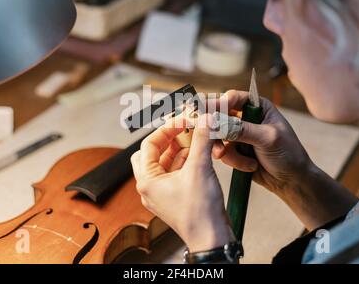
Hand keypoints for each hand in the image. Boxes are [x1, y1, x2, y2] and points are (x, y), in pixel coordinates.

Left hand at [131, 115, 233, 251]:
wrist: (211, 237)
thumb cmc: (199, 211)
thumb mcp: (200, 168)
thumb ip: (201, 140)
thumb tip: (205, 120)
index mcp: (147, 180)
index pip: (148, 144)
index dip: (166, 129)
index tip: (182, 120)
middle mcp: (150, 188)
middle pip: (151, 153)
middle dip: (167, 139)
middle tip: (183, 130)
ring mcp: (161, 194)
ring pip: (163, 163)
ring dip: (177, 150)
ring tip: (193, 140)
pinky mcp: (173, 197)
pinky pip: (173, 174)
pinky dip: (183, 162)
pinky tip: (196, 156)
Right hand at [211, 90, 314, 194]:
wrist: (291, 181)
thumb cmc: (288, 154)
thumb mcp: (267, 138)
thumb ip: (242, 129)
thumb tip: (218, 123)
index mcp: (258, 106)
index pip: (232, 98)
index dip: (218, 104)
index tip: (207, 113)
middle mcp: (246, 117)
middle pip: (219, 116)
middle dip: (216, 130)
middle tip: (210, 138)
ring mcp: (238, 134)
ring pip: (217, 136)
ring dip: (226, 149)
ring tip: (238, 159)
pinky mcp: (234, 149)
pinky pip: (222, 150)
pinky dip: (231, 159)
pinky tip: (248, 166)